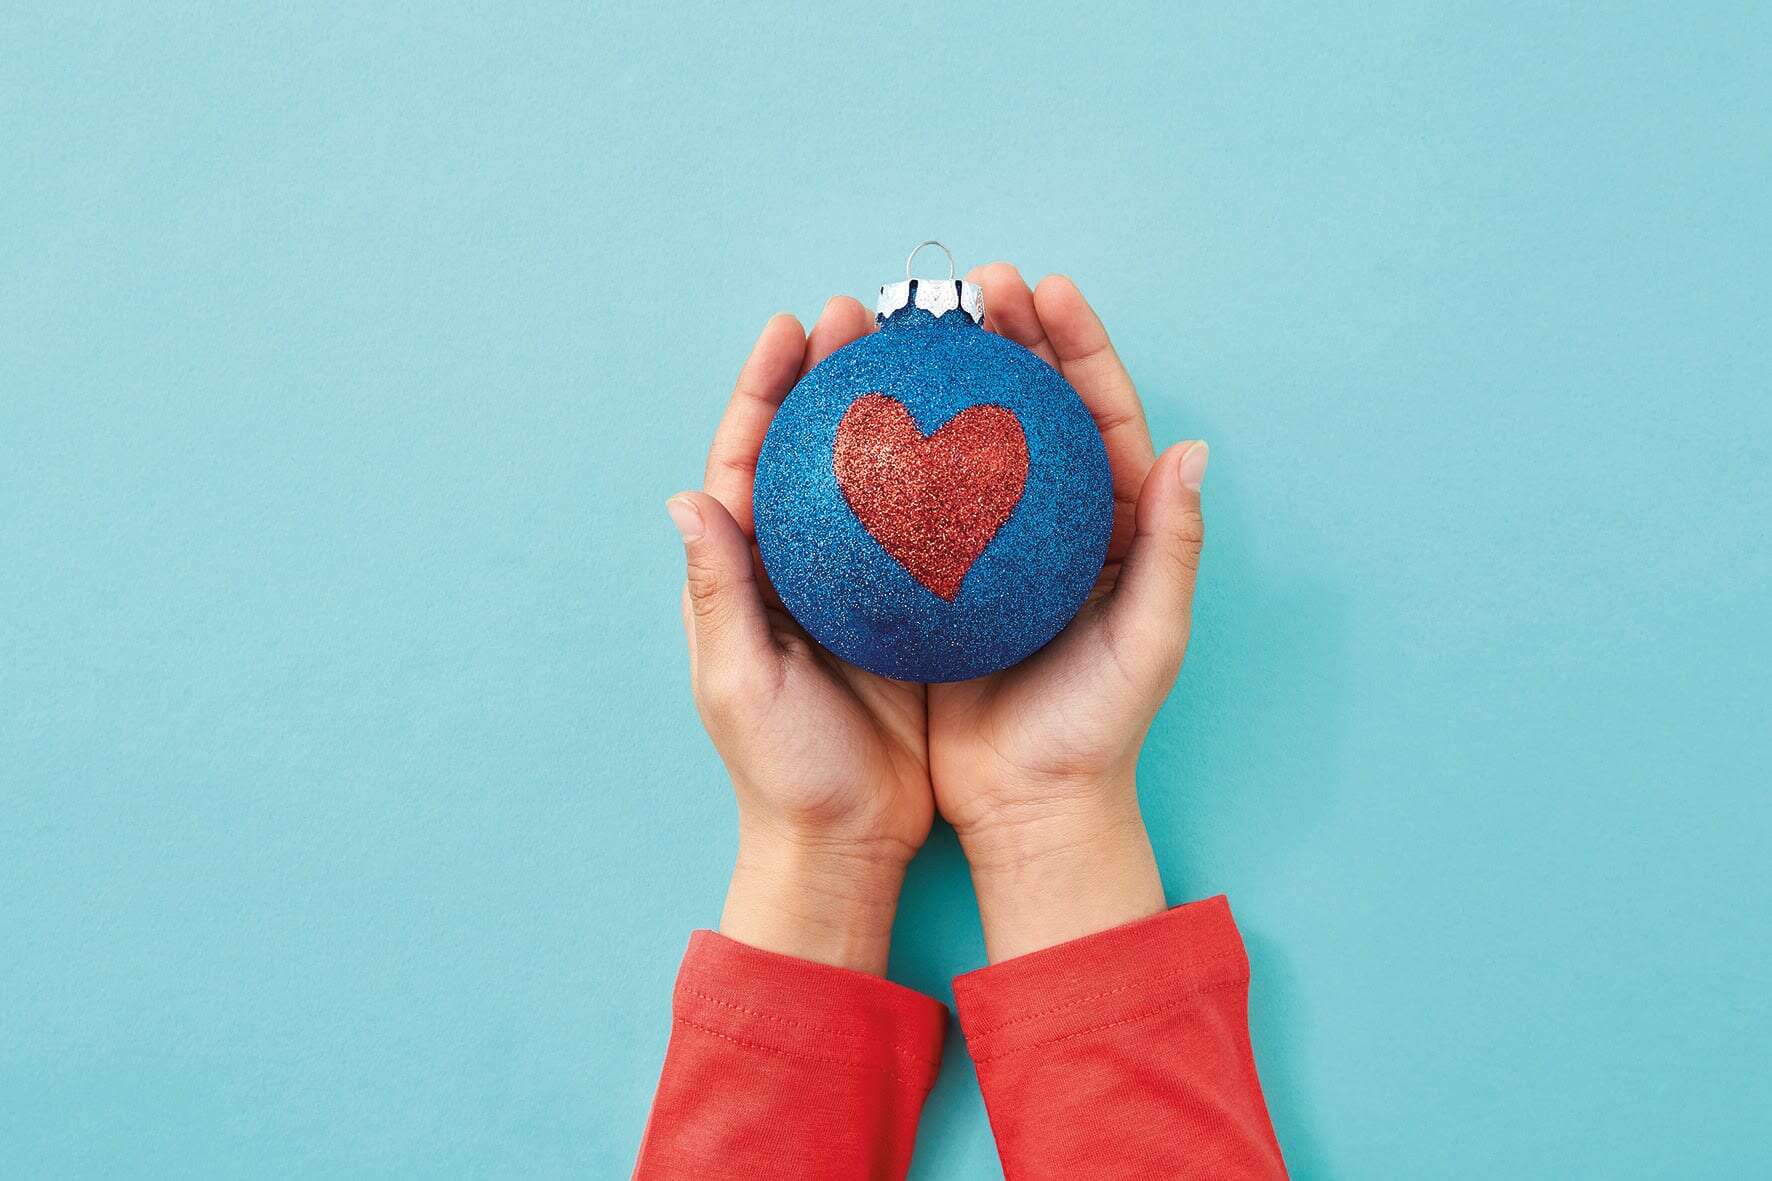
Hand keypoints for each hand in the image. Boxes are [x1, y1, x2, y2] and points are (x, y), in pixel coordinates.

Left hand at [668, 301, 930, 974]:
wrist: (847, 841)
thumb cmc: (783, 772)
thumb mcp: (739, 685)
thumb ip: (717, 593)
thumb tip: (687, 498)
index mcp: (749, 574)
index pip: (750, 458)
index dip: (767, 387)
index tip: (793, 325)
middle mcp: (804, 565)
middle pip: (817, 447)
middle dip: (835, 373)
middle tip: (866, 310)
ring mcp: (861, 584)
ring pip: (879, 474)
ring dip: (898, 407)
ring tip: (927, 345)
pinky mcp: (916, 610)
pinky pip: (931, 526)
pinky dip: (948, 474)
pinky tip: (981, 435)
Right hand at [928, 266, 1208, 961]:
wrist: (1029, 806)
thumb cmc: (1098, 730)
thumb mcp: (1150, 640)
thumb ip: (1173, 546)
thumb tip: (1192, 450)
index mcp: (1111, 527)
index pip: (1097, 414)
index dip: (1076, 344)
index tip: (1044, 288)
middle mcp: (1049, 525)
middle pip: (1028, 409)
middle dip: (1007, 336)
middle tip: (970, 283)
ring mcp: (989, 547)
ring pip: (966, 441)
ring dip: (945, 378)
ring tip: (914, 322)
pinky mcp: (937, 578)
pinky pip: (914, 499)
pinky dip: (894, 451)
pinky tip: (864, 413)